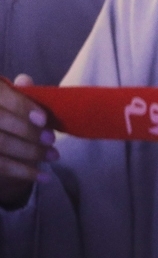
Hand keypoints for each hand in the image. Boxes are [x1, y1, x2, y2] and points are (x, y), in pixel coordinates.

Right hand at [0, 75, 56, 207]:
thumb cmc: (8, 121)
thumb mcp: (13, 105)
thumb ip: (19, 95)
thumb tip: (25, 80)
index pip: (0, 95)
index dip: (21, 106)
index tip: (42, 119)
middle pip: (0, 120)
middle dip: (29, 131)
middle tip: (51, 139)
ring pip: (1, 144)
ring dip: (31, 152)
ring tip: (54, 155)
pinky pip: (1, 166)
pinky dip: (24, 172)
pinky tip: (44, 177)